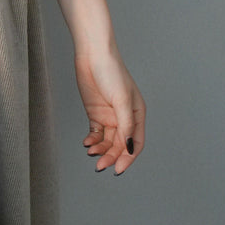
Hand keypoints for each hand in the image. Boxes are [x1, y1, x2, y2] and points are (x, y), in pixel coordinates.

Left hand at [74, 47, 145, 175]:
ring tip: (91, 152)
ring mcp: (109, 116)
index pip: (135, 143)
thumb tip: (129, 147)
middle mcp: (124, 118)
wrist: (92, 56)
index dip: (128, 158)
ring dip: (100, 150)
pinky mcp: (95, 113)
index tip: (118, 169)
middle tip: (100, 166)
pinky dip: (92, 140)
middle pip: (120, 145)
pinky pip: (96, 133)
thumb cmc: (112, 72)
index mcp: (137, 115)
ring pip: (107, 141)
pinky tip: (87, 143)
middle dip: (111, 156)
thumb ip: (126, 125)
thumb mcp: (122, 100)